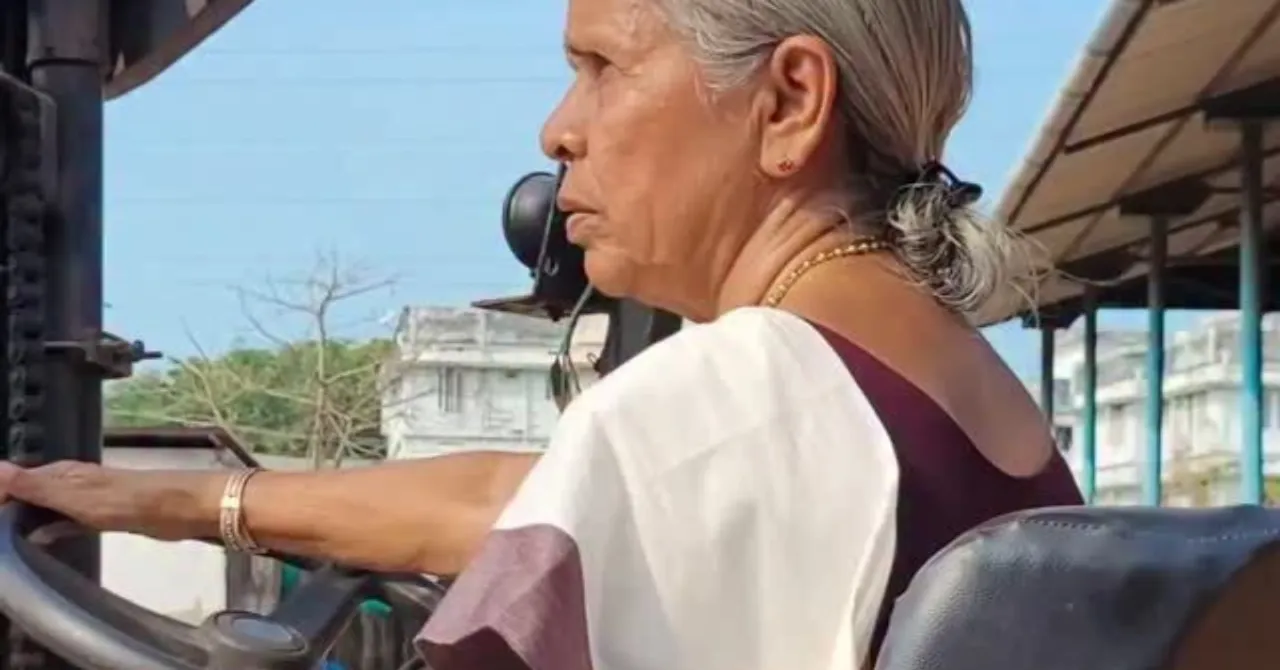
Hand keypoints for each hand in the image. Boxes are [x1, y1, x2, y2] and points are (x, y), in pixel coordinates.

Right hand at [0, 460, 196, 538]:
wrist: (174, 508)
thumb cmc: (123, 500)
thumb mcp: (72, 495)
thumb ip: (33, 486)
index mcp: (60, 473)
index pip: (16, 480)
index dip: (0, 496)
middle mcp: (69, 482)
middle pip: (30, 494)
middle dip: (10, 508)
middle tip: (1, 533)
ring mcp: (86, 499)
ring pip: (47, 509)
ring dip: (27, 520)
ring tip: (9, 541)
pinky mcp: (101, 516)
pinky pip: (66, 522)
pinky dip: (51, 529)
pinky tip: (39, 541)